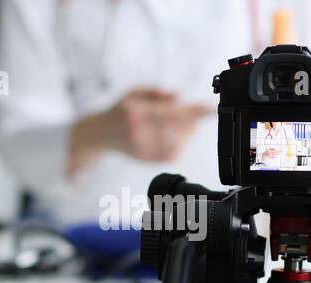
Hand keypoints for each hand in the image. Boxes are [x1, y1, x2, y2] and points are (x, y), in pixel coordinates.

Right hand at [68, 88, 212, 176]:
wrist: (101, 134)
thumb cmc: (120, 110)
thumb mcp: (134, 92)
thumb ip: (157, 92)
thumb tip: (179, 96)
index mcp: (136, 113)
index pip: (170, 112)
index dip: (193, 111)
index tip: (210, 108)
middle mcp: (139, 134)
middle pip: (177, 129)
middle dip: (193, 120)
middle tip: (200, 112)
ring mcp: (143, 150)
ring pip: (177, 143)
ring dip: (188, 133)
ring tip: (185, 123)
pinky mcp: (147, 161)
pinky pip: (173, 155)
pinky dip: (181, 144)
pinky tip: (177, 135)